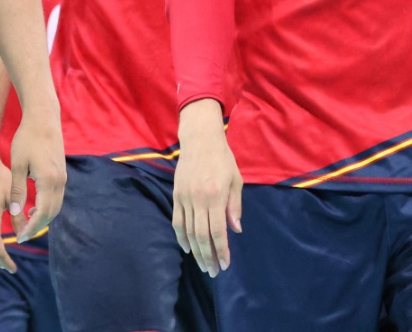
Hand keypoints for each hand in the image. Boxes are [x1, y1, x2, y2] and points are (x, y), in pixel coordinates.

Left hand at [5, 105, 65, 243]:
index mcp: (49, 180)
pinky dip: (47, 207)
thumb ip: (18, 190)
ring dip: (43, 218)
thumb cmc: (27, 139)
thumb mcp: (18, 165)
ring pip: (56, 206)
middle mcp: (60, 181)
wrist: (44, 118)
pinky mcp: (61, 173)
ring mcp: (63, 177)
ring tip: (26, 225)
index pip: (42, 213)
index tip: (19, 238)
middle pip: (52, 213)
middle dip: (38, 226)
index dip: (31, 227)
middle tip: (22, 236)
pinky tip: (33, 208)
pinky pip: (56, 197)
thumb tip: (16, 212)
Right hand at [172, 100, 241, 278]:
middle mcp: (198, 199)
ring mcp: (185, 198)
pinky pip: (177, 221)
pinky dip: (181, 237)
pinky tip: (188, 248)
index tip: (224, 265)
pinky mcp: (176, 195)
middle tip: (213, 272)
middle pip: (201, 236)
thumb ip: (234, 206)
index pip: (217, 231)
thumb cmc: (223, 159)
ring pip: (188, 231)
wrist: (200, 140)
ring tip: (203, 264)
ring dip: (196, 251)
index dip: (221, 250)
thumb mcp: (235, 180)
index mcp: (216, 196)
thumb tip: (235, 230)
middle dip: (207, 256)